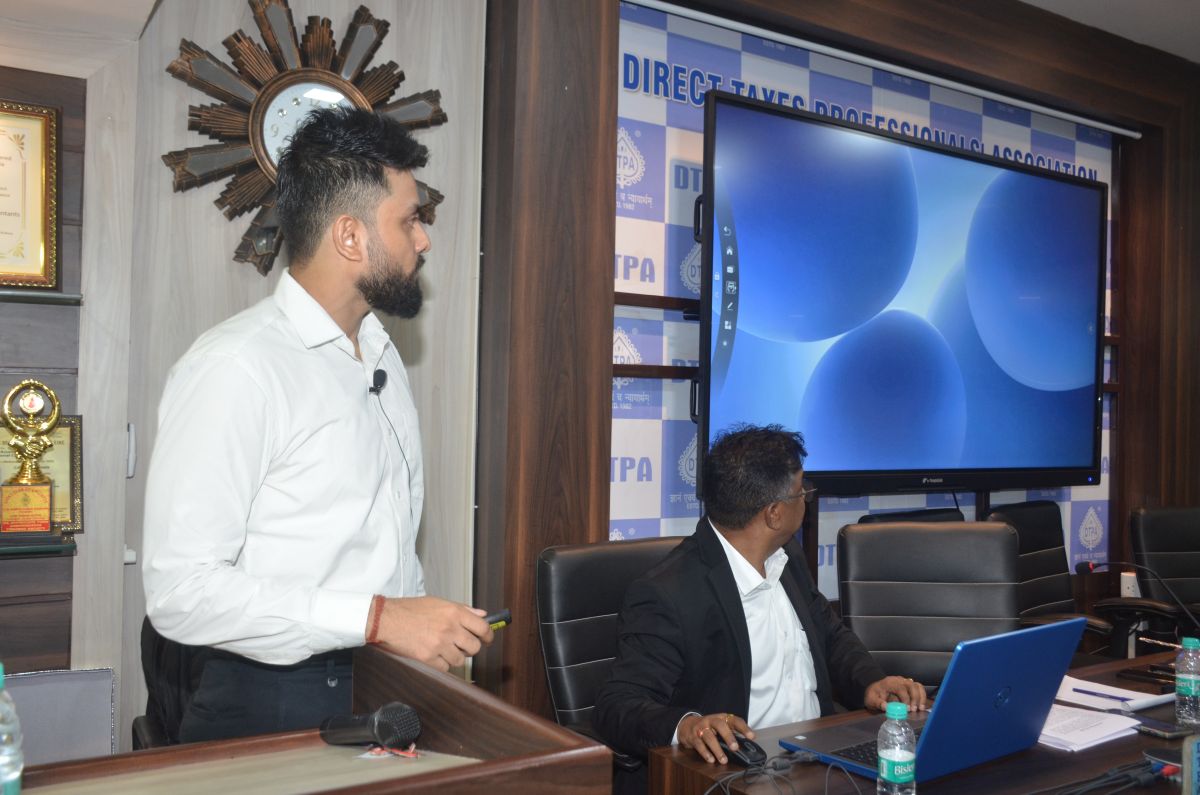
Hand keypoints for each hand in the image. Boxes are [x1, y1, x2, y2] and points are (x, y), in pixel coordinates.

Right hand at [372, 596, 494, 671]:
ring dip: (455, 657)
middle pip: (474, 647)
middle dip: (470, 648)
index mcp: (454, 612)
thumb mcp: (438, 603)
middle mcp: (449, 628)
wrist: (387, 619)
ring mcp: (439, 644)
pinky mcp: (428, 658)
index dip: (488, 636)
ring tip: (444, 649)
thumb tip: (482, 615)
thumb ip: (462, 610)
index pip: (483, 627)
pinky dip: (441, 664)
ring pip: (460, 660)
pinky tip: (434, 655)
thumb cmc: (411, 609)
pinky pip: (445, 668)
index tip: (487, 639)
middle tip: (463, 646)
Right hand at [677, 712, 753, 764]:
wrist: (687, 725)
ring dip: (717, 749)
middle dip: (728, 736)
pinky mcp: (693, 736)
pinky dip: (705, 753)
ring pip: (709, 737)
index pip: (734, 720)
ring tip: (724, 760)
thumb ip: (731, 733)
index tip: (752, 736)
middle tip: (735, 748)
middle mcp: (711, 720)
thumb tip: (747, 745)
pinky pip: (699, 744)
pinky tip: (711, 760)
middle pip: (720, 725)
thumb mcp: (720, 727)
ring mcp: (701, 728)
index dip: (743, 728)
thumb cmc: (709, 728)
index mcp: (721, 718)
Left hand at [864, 675, 927, 712]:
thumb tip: (886, 707)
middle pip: (912, 685)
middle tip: (915, 710)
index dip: (905, 699)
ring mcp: (905, 681)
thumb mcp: (871, 699)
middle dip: (915, 698)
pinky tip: (921, 705)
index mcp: (890, 682)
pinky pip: (919, 688)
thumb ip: (878, 703)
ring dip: (921, 697)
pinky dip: (922, 696)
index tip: (907, 709)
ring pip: (917, 686)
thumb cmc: (874, 694)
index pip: (901, 688)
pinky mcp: (909, 685)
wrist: (874, 686)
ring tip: (921, 708)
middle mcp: (899, 680)